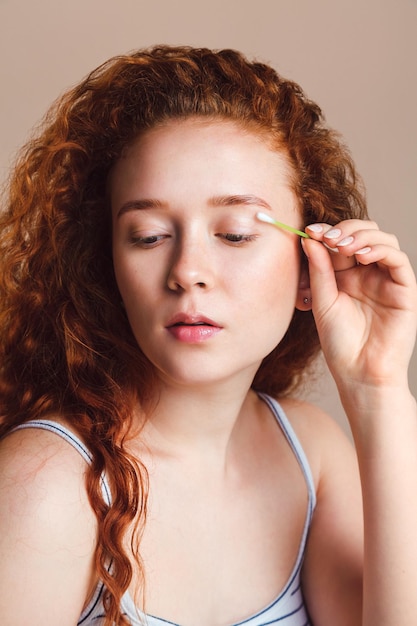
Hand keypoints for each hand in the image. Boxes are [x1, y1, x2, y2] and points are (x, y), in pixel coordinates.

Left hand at [302, 219, 416, 389]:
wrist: (359, 372)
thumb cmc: (340, 342)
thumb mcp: (323, 301)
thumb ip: (319, 270)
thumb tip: (309, 238)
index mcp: (346, 274)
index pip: (341, 240)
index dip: (328, 231)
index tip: (309, 230)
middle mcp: (368, 273)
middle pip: (364, 234)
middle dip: (345, 229)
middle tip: (327, 237)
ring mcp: (387, 279)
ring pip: (383, 240)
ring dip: (362, 236)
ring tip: (342, 246)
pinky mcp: (404, 289)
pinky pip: (398, 260)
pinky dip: (381, 251)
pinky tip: (361, 257)